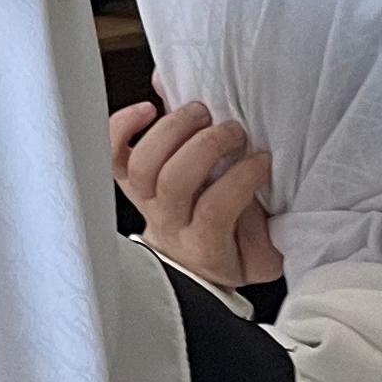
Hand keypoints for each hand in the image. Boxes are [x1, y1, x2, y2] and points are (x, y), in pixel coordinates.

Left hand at [111, 99, 279, 290]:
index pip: (215, 209)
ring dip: (172, 128)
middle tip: (235, 130)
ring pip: (142, 164)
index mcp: (206, 248)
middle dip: (207, 145)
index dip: (241, 178)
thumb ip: (266, 228)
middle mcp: (169, 224)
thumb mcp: (264, 258)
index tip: (263, 159)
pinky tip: (149, 110)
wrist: (195, 271)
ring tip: (201, 112)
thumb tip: (261, 180)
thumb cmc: (232, 257)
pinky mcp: (132, 184)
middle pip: (173, 181)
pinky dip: (123, 126)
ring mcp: (146, 203)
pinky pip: (115, 155)